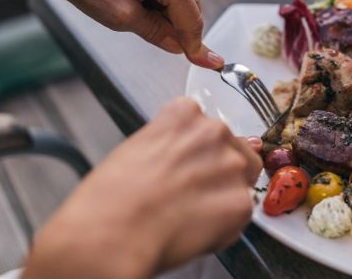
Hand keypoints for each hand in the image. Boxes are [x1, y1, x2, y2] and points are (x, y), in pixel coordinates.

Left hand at [0, 0, 222, 67]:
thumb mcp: (116, 15)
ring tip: (123, 6)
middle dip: (171, 27)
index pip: (192, 21)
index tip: (213, 65)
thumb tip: (177, 45)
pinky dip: (153, 0)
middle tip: (135, 27)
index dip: (198, 48)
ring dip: (159, 13)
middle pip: (188, 10)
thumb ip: (155, 32)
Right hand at [23, 98, 262, 278]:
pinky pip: (241, 213)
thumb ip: (171, 143)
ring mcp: (230, 166)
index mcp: (184, 115)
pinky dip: (225, 226)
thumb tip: (186, 155)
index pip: (208, 126)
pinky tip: (195, 230)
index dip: (198, 152)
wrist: (108, 237)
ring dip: (224, 196)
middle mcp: (213, 132)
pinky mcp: (240, 202)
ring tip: (190, 214)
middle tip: (189, 195)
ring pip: (243, 180)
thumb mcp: (136, 148)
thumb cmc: (109, 200)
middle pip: (233, 149)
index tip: (187, 166)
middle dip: (217, 172)